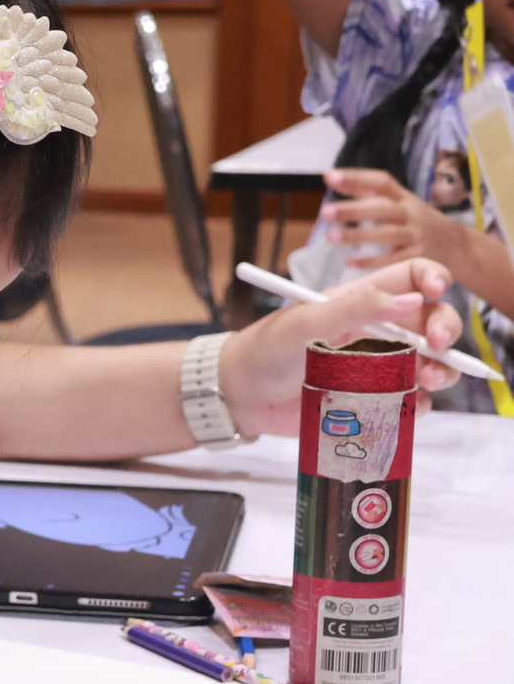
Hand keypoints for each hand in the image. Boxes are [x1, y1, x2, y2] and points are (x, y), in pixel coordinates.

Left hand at [219, 258, 462, 436]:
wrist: (238, 396)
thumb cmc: (264, 351)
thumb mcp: (304, 322)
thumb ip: (355, 308)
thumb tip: (411, 299)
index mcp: (360, 300)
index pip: (411, 277)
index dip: (433, 278)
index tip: (435, 293)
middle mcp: (376, 331)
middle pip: (431, 321)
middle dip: (445, 330)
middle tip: (437, 346)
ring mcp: (377, 366)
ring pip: (429, 363)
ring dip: (440, 370)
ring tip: (426, 379)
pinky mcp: (372, 399)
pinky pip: (409, 401)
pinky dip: (417, 404)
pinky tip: (406, 405)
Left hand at [320, 168, 471, 273]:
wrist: (458, 246)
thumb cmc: (418, 221)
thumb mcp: (400, 202)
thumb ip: (369, 192)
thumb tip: (332, 176)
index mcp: (403, 197)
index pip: (382, 182)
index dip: (357, 178)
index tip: (330, 176)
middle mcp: (410, 213)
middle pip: (382, 208)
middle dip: (354, 209)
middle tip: (325, 211)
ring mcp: (416, 235)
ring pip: (387, 234)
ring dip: (358, 235)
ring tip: (330, 236)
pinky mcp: (419, 257)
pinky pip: (394, 260)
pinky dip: (372, 262)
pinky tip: (349, 262)